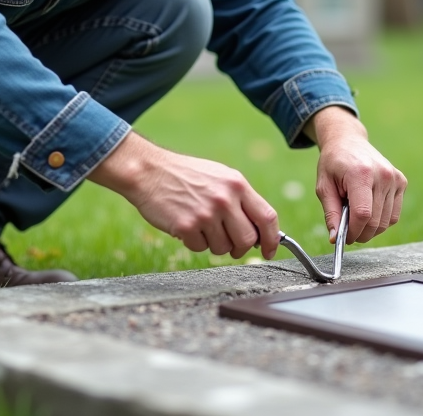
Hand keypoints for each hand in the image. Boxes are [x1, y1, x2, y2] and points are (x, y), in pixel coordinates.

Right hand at [88, 131, 280, 258]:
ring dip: (213, 244)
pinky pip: (200, 249)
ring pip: (223, 248)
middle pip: (248, 240)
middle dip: (240, 247)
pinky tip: (185, 224)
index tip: (270, 251)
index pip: (267, 217)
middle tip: (229, 243)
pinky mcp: (186, 226)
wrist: (149, 171)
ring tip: (200, 224)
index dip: (273, 239)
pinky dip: (193, 242)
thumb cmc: (185, 175)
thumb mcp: (220, 177)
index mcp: (237, 184)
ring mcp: (206, 214)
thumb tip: (261, 230)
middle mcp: (224, 199)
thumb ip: (241, 200)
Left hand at [306, 106, 406, 244]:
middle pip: (375, 221)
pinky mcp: (401, 182)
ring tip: (356, 215)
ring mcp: (395, 178)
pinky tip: (369, 210)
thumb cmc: (333, 164)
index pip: (363, 214)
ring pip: (386, 222)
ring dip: (370, 228)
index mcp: (361, 174)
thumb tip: (336, 238)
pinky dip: (381, 220)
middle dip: (360, 233)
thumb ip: (331, 213)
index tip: (344, 237)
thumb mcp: (324, 187)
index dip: (354, 231)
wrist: (348, 141)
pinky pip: (394, 215)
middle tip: (348, 231)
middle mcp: (383, 175)